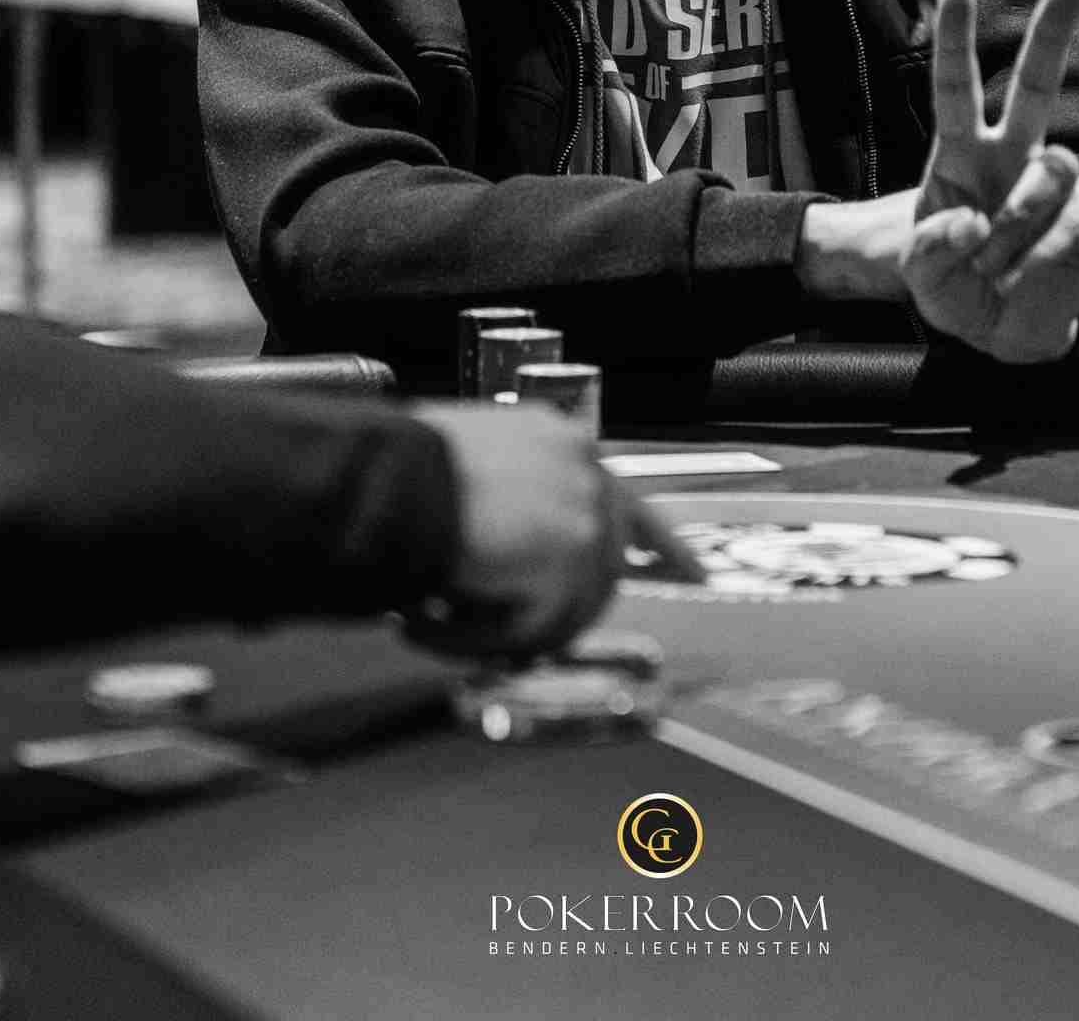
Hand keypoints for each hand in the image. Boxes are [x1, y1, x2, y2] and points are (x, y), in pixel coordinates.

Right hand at [402, 404, 698, 660]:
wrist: (386, 484)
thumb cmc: (401, 472)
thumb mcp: (473, 466)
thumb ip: (517, 498)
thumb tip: (519, 548)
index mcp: (560, 439)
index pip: (627, 498)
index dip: (661, 544)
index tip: (692, 576)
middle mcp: (582, 469)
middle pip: (600, 565)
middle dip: (549, 607)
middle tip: (490, 626)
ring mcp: (581, 513)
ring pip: (569, 606)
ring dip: (500, 625)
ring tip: (437, 615)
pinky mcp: (568, 559)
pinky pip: (539, 629)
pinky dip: (481, 640)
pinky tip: (435, 623)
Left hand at [903, 0, 1078, 362]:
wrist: (1003, 329)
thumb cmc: (955, 288)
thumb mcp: (924, 279)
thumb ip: (933, 252)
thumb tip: (972, 221)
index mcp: (961, 156)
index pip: (955, 88)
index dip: (954, 42)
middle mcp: (1012, 155)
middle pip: (1035, 84)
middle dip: (1054, 29)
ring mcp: (1054, 187)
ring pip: (1059, 170)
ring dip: (1021, 224)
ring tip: (994, 273)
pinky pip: (1075, 232)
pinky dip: (1045, 267)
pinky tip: (1023, 284)